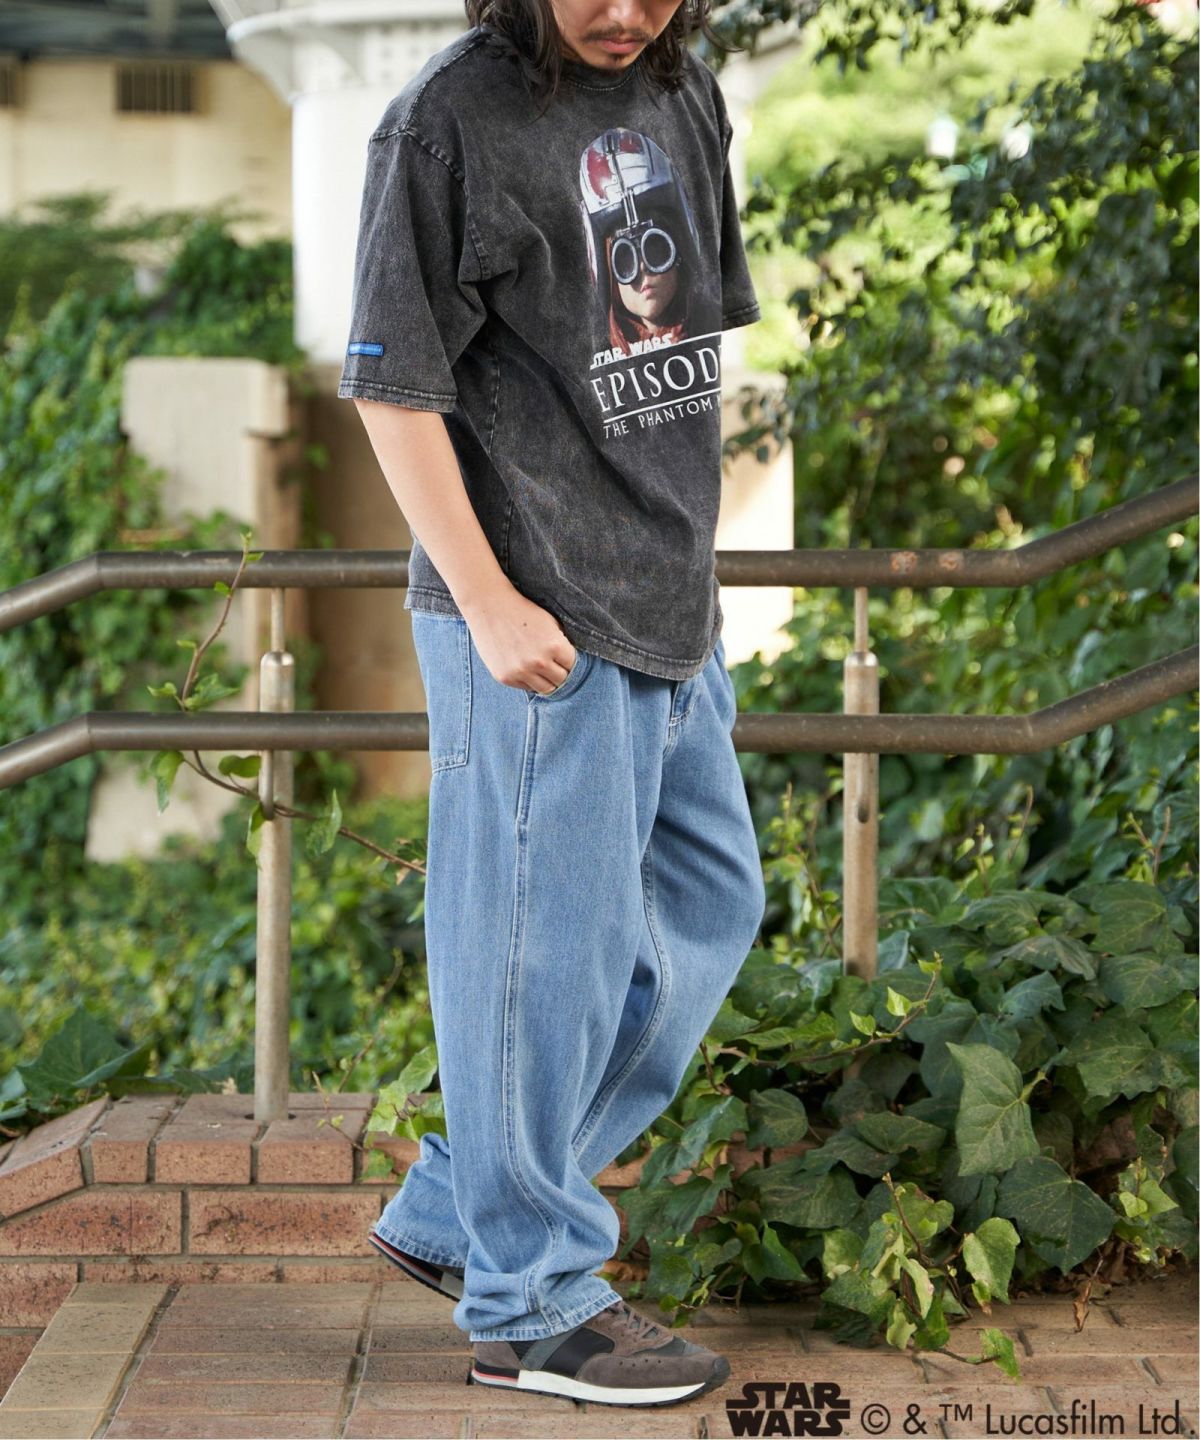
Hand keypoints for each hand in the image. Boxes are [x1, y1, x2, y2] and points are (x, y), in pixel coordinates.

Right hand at [458, 584, 577, 695]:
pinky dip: (529, 681)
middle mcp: (539, 662)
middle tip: (555, 665)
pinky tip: (525, 667)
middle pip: (561, 681)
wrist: (490, 607)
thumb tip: (571, 663)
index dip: (570, 662)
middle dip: (560, 673)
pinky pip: (526, 687)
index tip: (565, 660)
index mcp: (554, 646)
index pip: (573, 666)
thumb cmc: (523, 611)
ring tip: (542, 670)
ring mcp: (521, 672)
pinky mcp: (505, 677)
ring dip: (546, 681)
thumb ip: (562, 644)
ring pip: (545, 690)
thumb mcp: (551, 623)